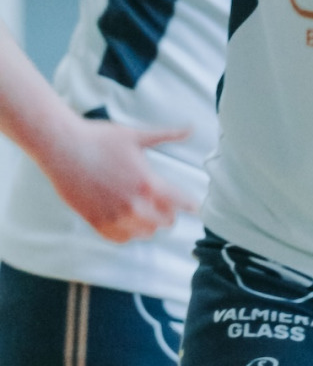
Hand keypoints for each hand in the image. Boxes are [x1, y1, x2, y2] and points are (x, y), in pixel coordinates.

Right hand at [46, 116, 197, 242]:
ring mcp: (114, 216)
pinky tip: (129, 222)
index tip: (196, 208)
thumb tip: (192, 128)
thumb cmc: (100, 139)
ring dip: (150, 225)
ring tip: (149, 215)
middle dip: (169, 215)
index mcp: (147, 183)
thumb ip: (168, 135)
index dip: (190, 205)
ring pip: (144, 233)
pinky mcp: (96, 222)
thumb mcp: (137, 136)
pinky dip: (129, 233)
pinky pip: (120, 238)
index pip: (179, 202)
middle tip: (169, 210)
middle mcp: (133, 204)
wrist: (63, 149)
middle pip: (164, 222)